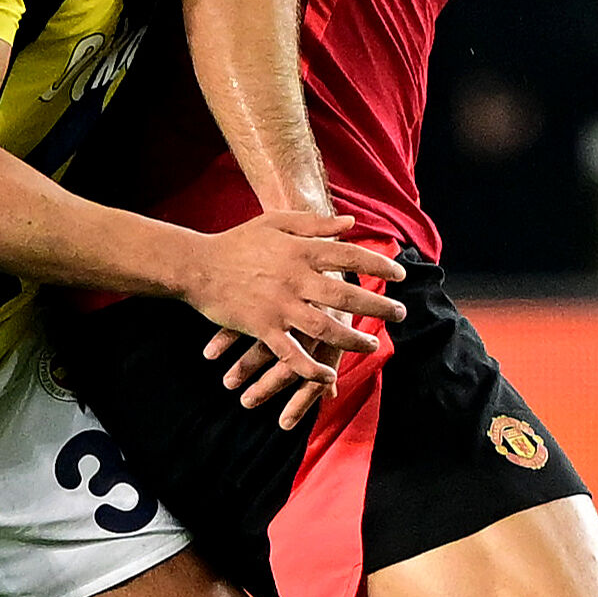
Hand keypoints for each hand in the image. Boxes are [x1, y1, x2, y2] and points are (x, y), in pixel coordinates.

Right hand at [177, 211, 403, 425]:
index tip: (399, 275)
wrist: (197, 266)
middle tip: (400, 314)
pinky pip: (291, 353)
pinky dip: (311, 368)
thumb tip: (350, 223)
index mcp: (300, 251)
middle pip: (344, 294)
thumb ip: (314, 224)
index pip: (348, 256)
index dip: (377, 266)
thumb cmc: (237, 241)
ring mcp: (279, 305)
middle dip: (377, 305)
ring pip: (324, 326)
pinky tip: (329, 374)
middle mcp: (294, 279)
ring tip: (372, 344)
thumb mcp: (275, 222)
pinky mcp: (262, 328)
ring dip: (352, 339)